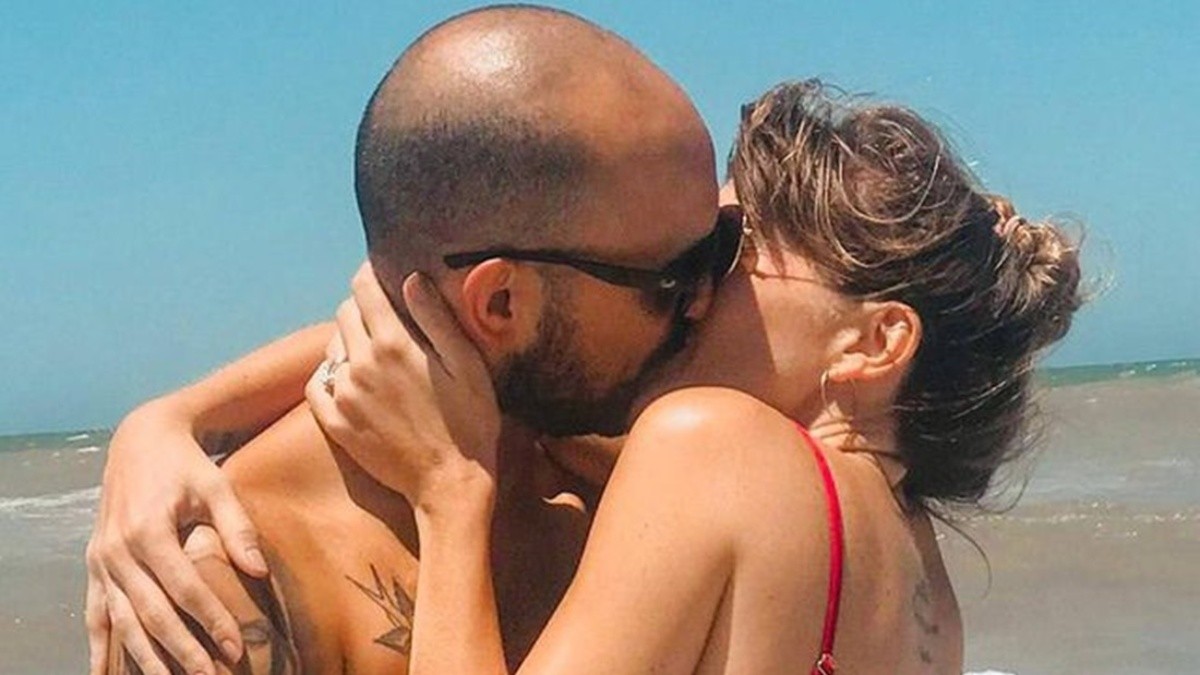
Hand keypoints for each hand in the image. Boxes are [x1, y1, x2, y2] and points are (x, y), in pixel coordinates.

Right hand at [85, 402, 266, 674]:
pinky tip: (105, 674)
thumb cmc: (186, 464)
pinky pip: (95, 612)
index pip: (185, 588)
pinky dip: (100, 645)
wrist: (140, 440)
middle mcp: (118, 550)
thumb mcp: (217, 485)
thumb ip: (237, 527)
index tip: (235, 647)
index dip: (211, 620)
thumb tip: (260, 571)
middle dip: (182, 650)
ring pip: (122, 620)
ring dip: (146, 657)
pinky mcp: (94, 564)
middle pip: (152, 613)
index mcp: (149, 531)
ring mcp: (101, 560)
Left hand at [307, 263, 501, 512]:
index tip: (384, 274)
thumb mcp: (467, 364)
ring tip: (378, 354)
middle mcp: (359, 365)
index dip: (372, 274)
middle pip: (345, 313)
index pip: (364, 287)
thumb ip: (435, 318)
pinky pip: (317, 384)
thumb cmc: (469, 423)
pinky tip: (354, 381)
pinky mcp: (335, 423)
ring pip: (332, 347)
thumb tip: (410, 278)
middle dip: (363, 307)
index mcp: (393, 344)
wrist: (449, 485)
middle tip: (389, 318)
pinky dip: (331, 375)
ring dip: (350, 341)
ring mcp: (343, 396)